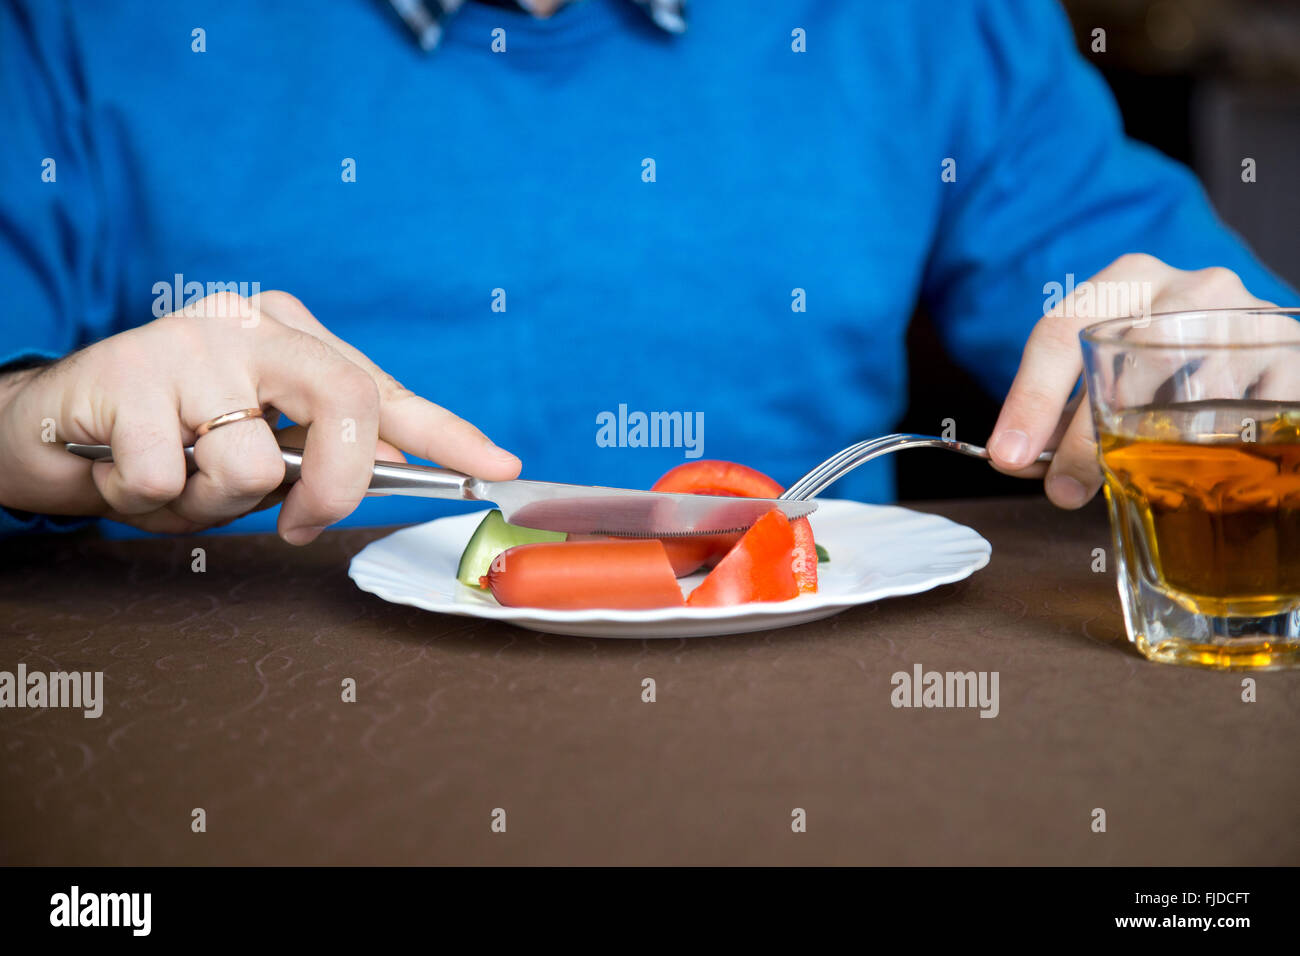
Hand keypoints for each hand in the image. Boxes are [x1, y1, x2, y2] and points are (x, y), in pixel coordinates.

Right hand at [0, 291, 520, 542]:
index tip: (501, 466)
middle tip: (300, 522)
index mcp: (292, 337)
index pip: (384, 389)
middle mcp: (251, 326)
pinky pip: (166, 479)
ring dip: (209, 501)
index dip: (448, 432)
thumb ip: (320, 454)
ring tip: (173, 475)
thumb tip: (396, 468)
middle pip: (345, 404)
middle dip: (334, 486)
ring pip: (250, 464)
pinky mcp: (127, 372)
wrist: (53, 420)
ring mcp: (192, 342)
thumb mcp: (255, 442)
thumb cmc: (168, 434)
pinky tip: (124, 465)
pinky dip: (145, 498)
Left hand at [986, 254, 1274, 507]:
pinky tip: (1202, 473)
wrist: (1249, 338)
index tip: (1006, 456)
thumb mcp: (1108, 368)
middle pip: (1121, 359)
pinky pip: (1253, 409)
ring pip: (1188, 387)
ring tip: (1130, 485)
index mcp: (1125, 281)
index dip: (1028, 400)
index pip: (1061, 334)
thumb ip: (1061, 411)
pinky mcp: (1292, 351)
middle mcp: (1186, 286)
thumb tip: (1016, 460)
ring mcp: (1244, 315)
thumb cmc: (1163, 361)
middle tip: (1062, 490)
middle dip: (1084, 436)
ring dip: (1152, 448)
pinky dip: (1222, 447)